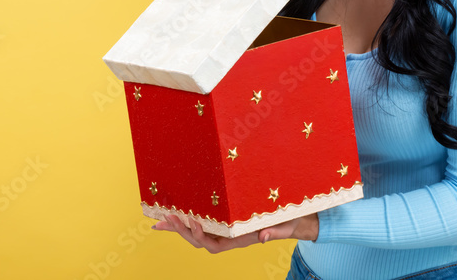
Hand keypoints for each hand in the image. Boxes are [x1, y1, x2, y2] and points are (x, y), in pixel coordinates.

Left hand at [152, 212, 317, 252]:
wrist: (292, 216)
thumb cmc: (289, 221)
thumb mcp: (284, 226)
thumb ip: (274, 233)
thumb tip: (261, 238)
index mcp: (238, 240)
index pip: (213, 245)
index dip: (200, 236)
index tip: (192, 220)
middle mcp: (228, 237)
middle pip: (199, 240)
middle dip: (182, 230)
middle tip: (167, 218)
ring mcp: (224, 229)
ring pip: (197, 232)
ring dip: (179, 226)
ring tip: (163, 217)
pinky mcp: (223, 218)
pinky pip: (202, 220)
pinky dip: (187, 217)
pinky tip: (174, 211)